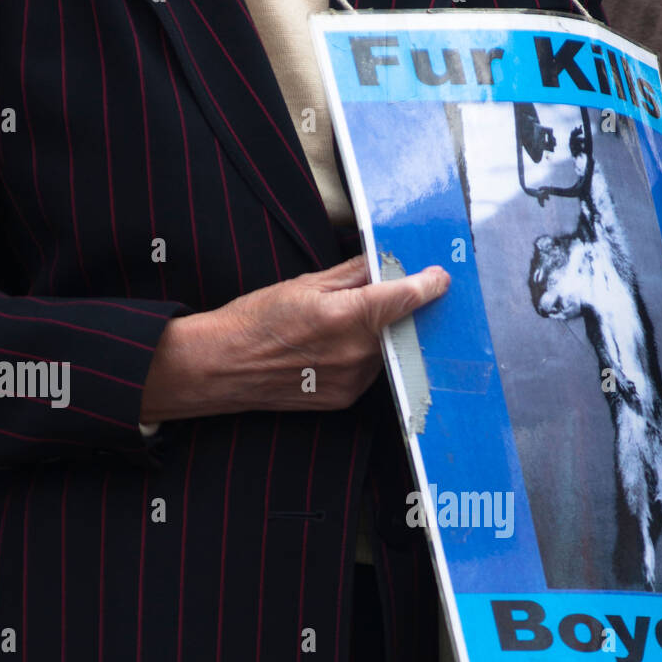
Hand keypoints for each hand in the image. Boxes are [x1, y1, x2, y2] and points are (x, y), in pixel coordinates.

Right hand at [140, 255, 449, 422]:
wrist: (222, 368)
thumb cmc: (254, 322)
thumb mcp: (304, 284)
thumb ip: (351, 275)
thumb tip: (381, 262)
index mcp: (347, 316)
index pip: (404, 298)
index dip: (427, 285)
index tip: (440, 278)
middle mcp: (356, 353)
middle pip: (397, 325)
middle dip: (393, 310)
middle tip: (375, 296)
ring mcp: (353, 380)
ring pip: (384, 350)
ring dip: (376, 335)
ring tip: (338, 324)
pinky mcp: (345, 399)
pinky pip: (368, 371)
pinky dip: (361, 356)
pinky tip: (332, 348)